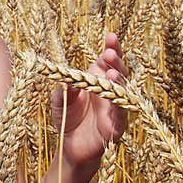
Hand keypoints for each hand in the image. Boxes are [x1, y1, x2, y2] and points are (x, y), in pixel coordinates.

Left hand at [51, 33, 128, 169]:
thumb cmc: (67, 118)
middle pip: (118, 71)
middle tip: (109, 53)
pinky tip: (117, 95)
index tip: (111, 36)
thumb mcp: (60, 100)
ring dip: (118, 81)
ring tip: (110, 72)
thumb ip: (64, 88)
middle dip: (115, 61)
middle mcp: (109, 90)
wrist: (70, 147)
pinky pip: (121, 113)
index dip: (111, 48)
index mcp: (96, 79)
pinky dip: (120, 104)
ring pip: (122, 90)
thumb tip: (69, 80)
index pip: (106, 61)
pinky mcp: (117, 126)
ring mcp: (115, 107)